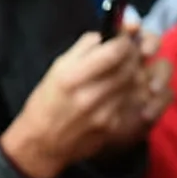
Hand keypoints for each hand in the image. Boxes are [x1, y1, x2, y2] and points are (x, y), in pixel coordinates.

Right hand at [2, 29, 158, 177]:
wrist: (41, 144)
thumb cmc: (46, 103)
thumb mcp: (56, 70)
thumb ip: (84, 48)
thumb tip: (109, 33)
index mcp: (72, 77)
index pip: (115, 51)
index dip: (125, 42)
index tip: (122, 40)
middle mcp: (90, 95)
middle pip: (130, 66)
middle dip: (132, 56)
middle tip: (127, 54)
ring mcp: (104, 113)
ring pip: (135, 83)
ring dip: (133, 73)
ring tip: (122, 72)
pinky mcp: (113, 126)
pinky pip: (130, 101)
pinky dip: (128, 92)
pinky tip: (116, 93)